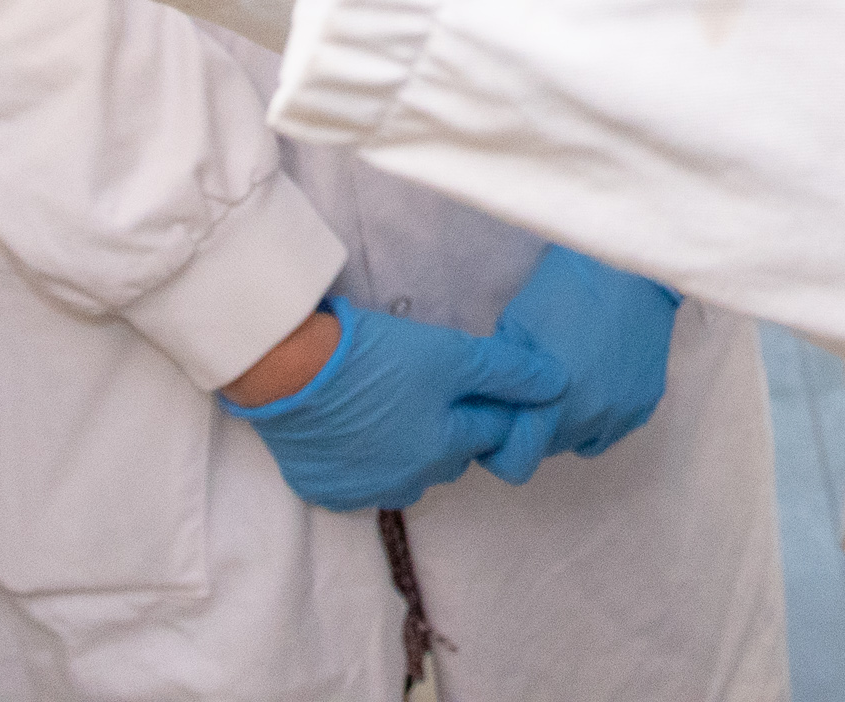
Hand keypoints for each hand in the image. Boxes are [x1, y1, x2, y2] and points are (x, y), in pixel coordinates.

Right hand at [221, 301, 568, 512]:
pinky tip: (357, 422)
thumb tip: (558, 385)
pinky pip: (363, 477)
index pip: (492, 431)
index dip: (492, 401)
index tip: (476, 380)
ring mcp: (365, 491)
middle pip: (451, 453)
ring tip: (392, 398)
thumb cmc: (376, 358)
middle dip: (453, 426)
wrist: (286, 370)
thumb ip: (508, 372)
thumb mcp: (451, 354)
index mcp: (444, 451)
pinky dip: (367, 455)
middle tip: (431, 384)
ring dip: (410, 443)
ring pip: (409, 468)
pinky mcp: (326, 489)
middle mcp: (410, 483)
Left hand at [480, 244, 681, 484]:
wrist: (628, 267)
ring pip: (579, 440)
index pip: (516, 461)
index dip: (499, 445)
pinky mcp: (645, 405)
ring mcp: (622, 415)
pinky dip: (598, 413)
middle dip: (533, 426)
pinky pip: (610, 427)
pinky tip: (594, 378)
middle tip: (531, 389)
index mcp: (551, 405)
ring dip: (566, 421)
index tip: (499, 420)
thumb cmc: (563, 290)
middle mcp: (589, 420)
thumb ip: (502, 380)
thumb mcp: (514, 329)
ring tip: (566, 380)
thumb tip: (486, 407)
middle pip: (547, 449)